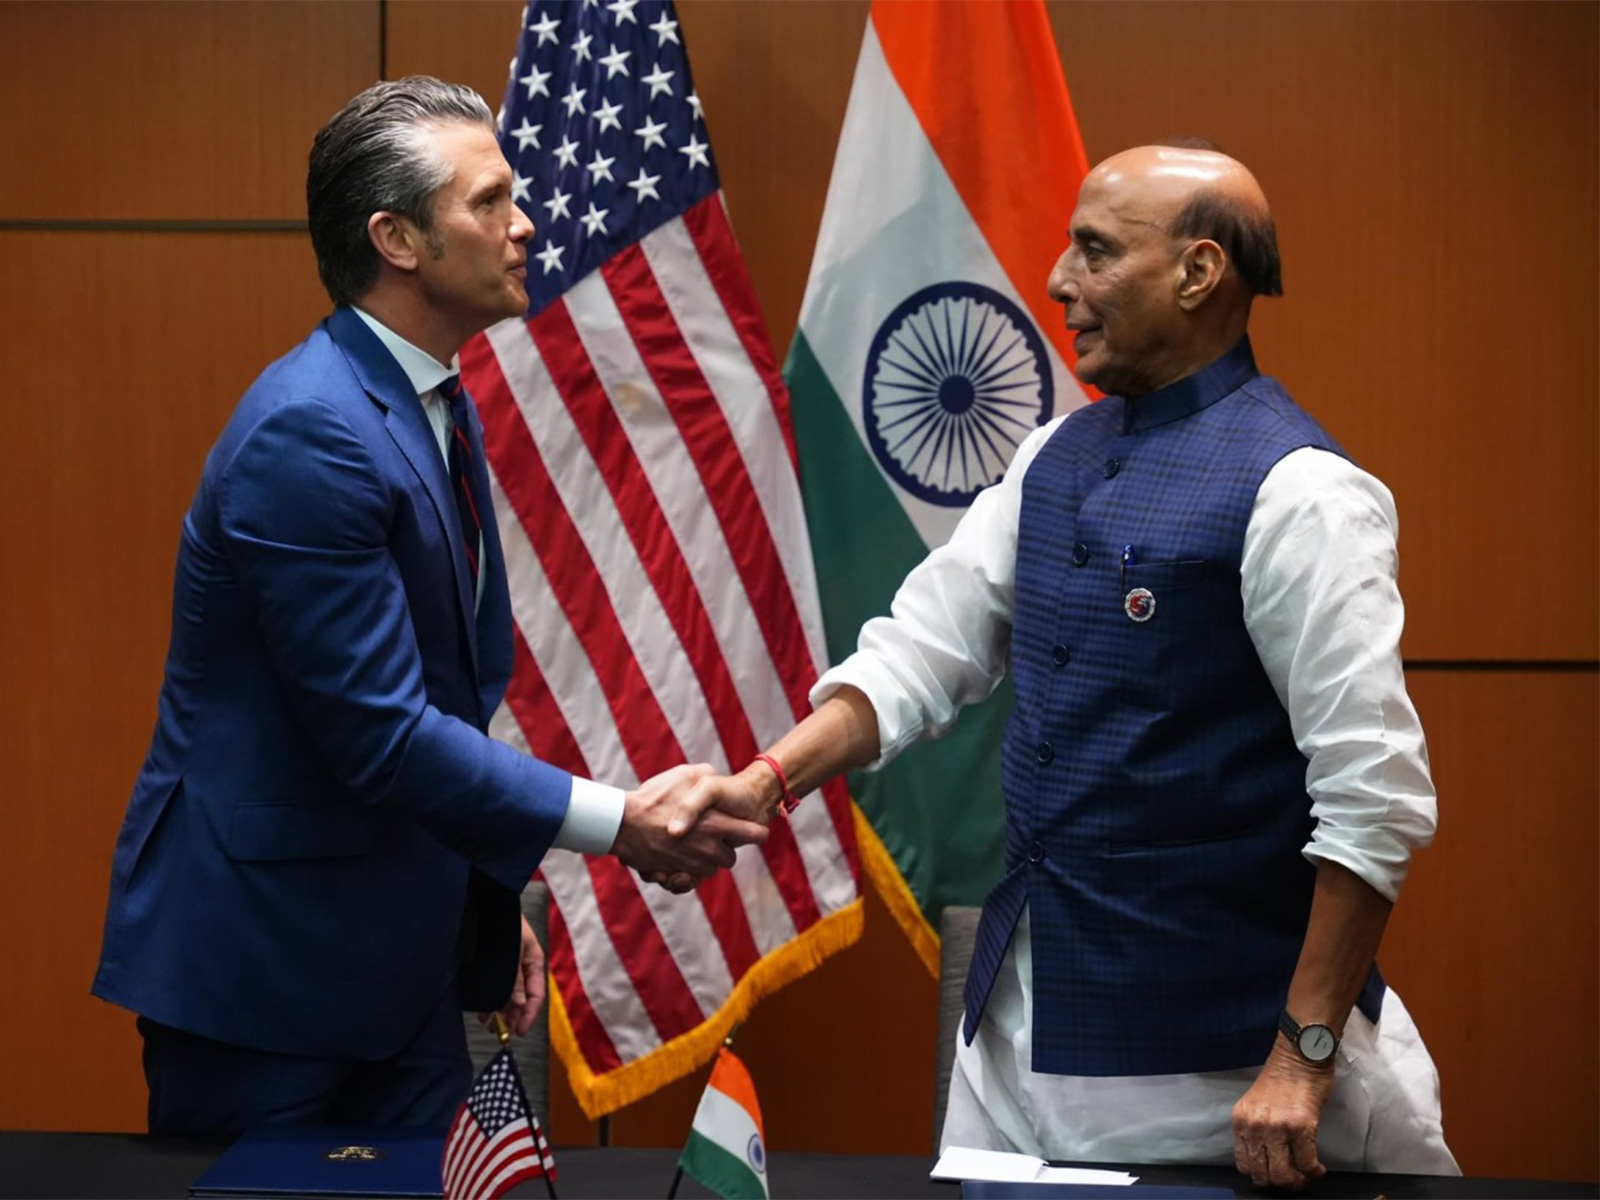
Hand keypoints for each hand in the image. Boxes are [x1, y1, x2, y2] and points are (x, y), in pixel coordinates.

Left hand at [477, 914, 544, 1036]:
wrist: (486, 903)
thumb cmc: (505, 923)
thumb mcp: (513, 952)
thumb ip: (515, 979)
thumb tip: (519, 1005)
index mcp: (533, 962)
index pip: (537, 995)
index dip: (529, 1015)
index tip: (520, 1031)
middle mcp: (522, 967)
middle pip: (521, 999)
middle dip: (512, 1017)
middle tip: (502, 1033)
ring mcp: (507, 967)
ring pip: (506, 995)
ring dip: (499, 1011)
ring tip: (488, 1025)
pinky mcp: (492, 966)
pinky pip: (493, 988)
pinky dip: (489, 1001)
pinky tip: (481, 1012)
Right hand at [612, 763, 769, 891]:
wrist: (621, 823)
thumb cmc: (653, 798)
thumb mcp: (683, 774)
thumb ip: (706, 774)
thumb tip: (714, 775)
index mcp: (717, 824)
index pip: (756, 835)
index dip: (754, 831)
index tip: (750, 828)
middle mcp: (709, 849)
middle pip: (730, 858)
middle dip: (722, 848)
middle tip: (707, 834)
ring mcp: (692, 865)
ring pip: (709, 870)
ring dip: (702, 860)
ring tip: (686, 844)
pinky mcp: (675, 876)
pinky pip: (688, 881)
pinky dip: (684, 874)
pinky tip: (674, 860)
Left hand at [1231, 1038, 1335, 1190]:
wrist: (1299, 1055)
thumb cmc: (1282, 1077)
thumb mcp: (1257, 1105)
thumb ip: (1257, 1130)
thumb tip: (1267, 1159)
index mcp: (1241, 1120)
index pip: (1244, 1164)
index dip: (1262, 1175)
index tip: (1274, 1175)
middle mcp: (1254, 1125)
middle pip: (1262, 1174)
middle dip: (1280, 1183)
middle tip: (1294, 1180)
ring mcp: (1276, 1127)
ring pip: (1283, 1175)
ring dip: (1297, 1181)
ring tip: (1306, 1175)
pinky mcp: (1300, 1127)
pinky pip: (1306, 1163)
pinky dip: (1314, 1171)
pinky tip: (1318, 1168)